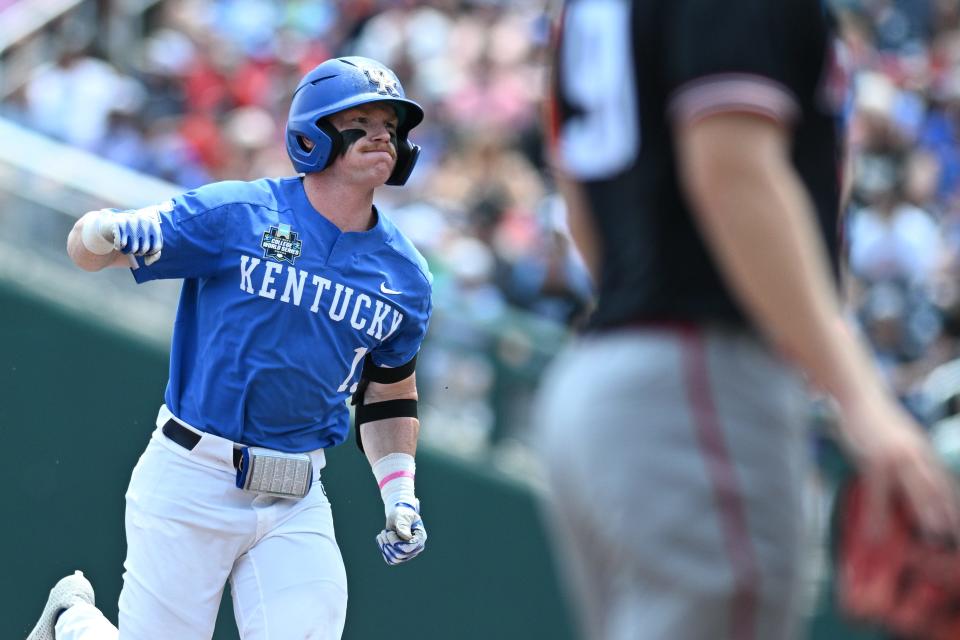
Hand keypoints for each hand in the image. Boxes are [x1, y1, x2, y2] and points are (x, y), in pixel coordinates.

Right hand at [97, 209, 162, 264]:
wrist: (111, 224)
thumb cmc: (132, 236)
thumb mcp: (144, 243)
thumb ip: (153, 254)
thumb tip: (148, 263)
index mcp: (153, 224)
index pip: (157, 247)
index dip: (149, 253)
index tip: (142, 249)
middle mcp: (144, 220)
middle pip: (144, 249)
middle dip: (137, 252)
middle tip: (131, 247)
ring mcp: (131, 220)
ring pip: (133, 248)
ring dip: (127, 251)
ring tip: (125, 245)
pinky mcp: (118, 223)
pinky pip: (121, 244)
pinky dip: (118, 247)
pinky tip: (117, 243)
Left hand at [377, 500, 426, 564]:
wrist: (399, 516)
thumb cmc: (402, 514)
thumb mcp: (402, 516)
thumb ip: (404, 525)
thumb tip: (406, 537)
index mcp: (420, 537)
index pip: (408, 548)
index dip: (396, 542)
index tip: (390, 533)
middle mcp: (416, 548)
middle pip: (400, 555)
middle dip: (389, 543)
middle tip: (384, 532)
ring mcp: (409, 553)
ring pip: (395, 559)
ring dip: (385, 547)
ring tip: (382, 534)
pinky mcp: (401, 555)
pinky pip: (391, 560)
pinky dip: (384, 550)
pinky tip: (381, 540)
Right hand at [841, 395, 959, 540]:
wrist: (859, 397)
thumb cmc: (876, 418)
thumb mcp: (899, 437)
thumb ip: (908, 455)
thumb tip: (910, 474)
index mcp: (923, 449)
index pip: (943, 480)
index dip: (951, 502)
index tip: (956, 523)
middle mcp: (916, 454)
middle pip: (936, 487)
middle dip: (947, 511)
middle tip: (953, 534)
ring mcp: (897, 458)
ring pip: (916, 491)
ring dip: (925, 514)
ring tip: (932, 535)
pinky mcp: (875, 461)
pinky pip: (878, 495)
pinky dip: (877, 515)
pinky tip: (875, 531)